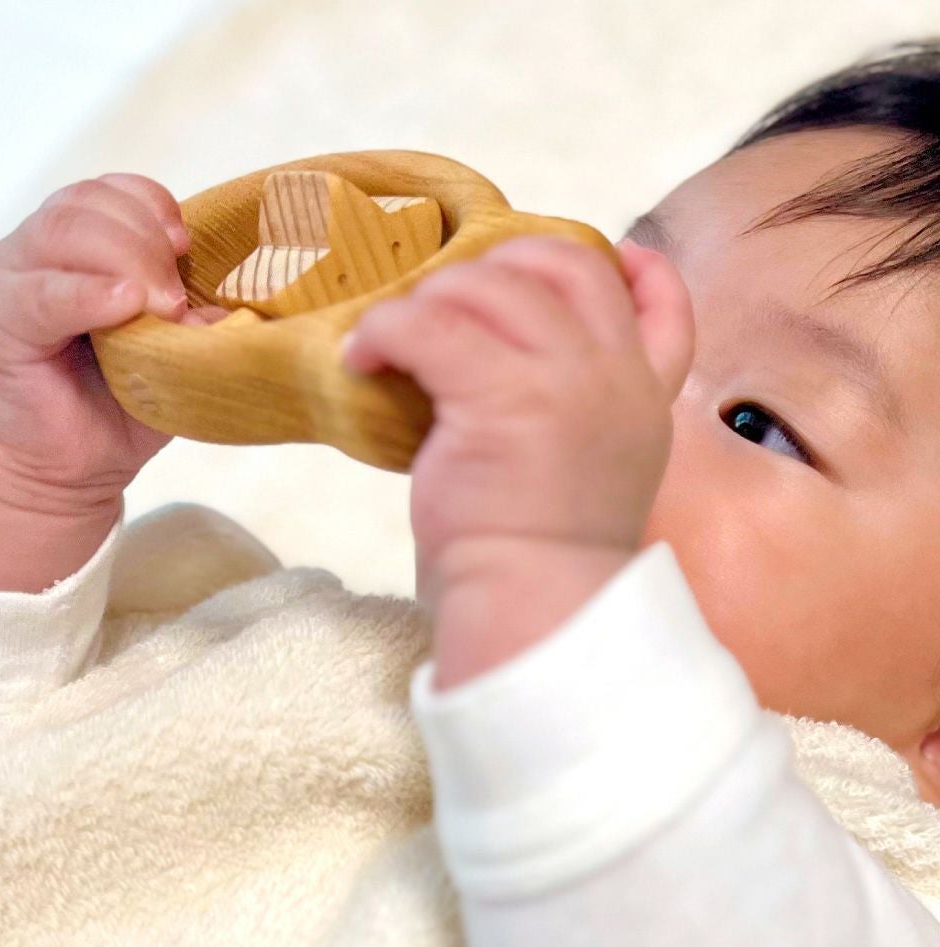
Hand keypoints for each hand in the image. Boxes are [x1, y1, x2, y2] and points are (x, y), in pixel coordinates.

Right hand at [0, 174, 227, 589]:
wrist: (61, 469)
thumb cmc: (116, 406)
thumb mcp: (168, 355)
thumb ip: (195, 322)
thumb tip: (237, 305)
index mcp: (79, 245)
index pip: (112, 192)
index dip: (155, 207)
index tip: (188, 248)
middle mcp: (37, 250)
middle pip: (90, 205)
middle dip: (147, 241)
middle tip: (177, 299)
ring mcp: (10, 280)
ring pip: (64, 229)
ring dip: (126, 260)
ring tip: (160, 308)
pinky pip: (38, 292)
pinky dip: (86, 293)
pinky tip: (122, 304)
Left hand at [342, 235, 693, 687]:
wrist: (532, 609)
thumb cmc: (537, 557)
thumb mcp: (586, 476)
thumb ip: (573, 415)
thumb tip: (495, 363)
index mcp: (642, 399)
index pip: (663, 305)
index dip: (637, 269)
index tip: (609, 257)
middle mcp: (613, 377)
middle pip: (564, 265)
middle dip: (500, 265)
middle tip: (449, 302)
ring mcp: (564, 381)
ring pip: (490, 285)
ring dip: (430, 297)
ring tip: (395, 338)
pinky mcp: (501, 397)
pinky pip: (429, 325)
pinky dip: (385, 329)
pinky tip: (363, 357)